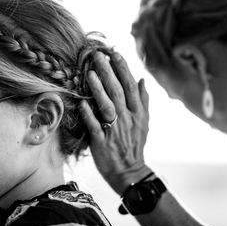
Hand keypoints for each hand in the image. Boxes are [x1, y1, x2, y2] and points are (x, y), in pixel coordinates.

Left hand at [79, 51, 151, 193]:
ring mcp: (114, 130)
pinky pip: (95, 126)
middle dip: (109, 72)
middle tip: (98, 55)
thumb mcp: (144, 122)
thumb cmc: (134, 145)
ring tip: (90, 72)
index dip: (123, 69)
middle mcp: (127, 119)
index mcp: (137, 113)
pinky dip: (89, 114)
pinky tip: (82, 102)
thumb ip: (143, 100)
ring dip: (98, 89)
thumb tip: (142, 79)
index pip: (131, 86)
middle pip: (118, 91)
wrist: (130, 172)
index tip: (115, 54)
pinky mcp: (102, 142)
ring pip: (107, 106)